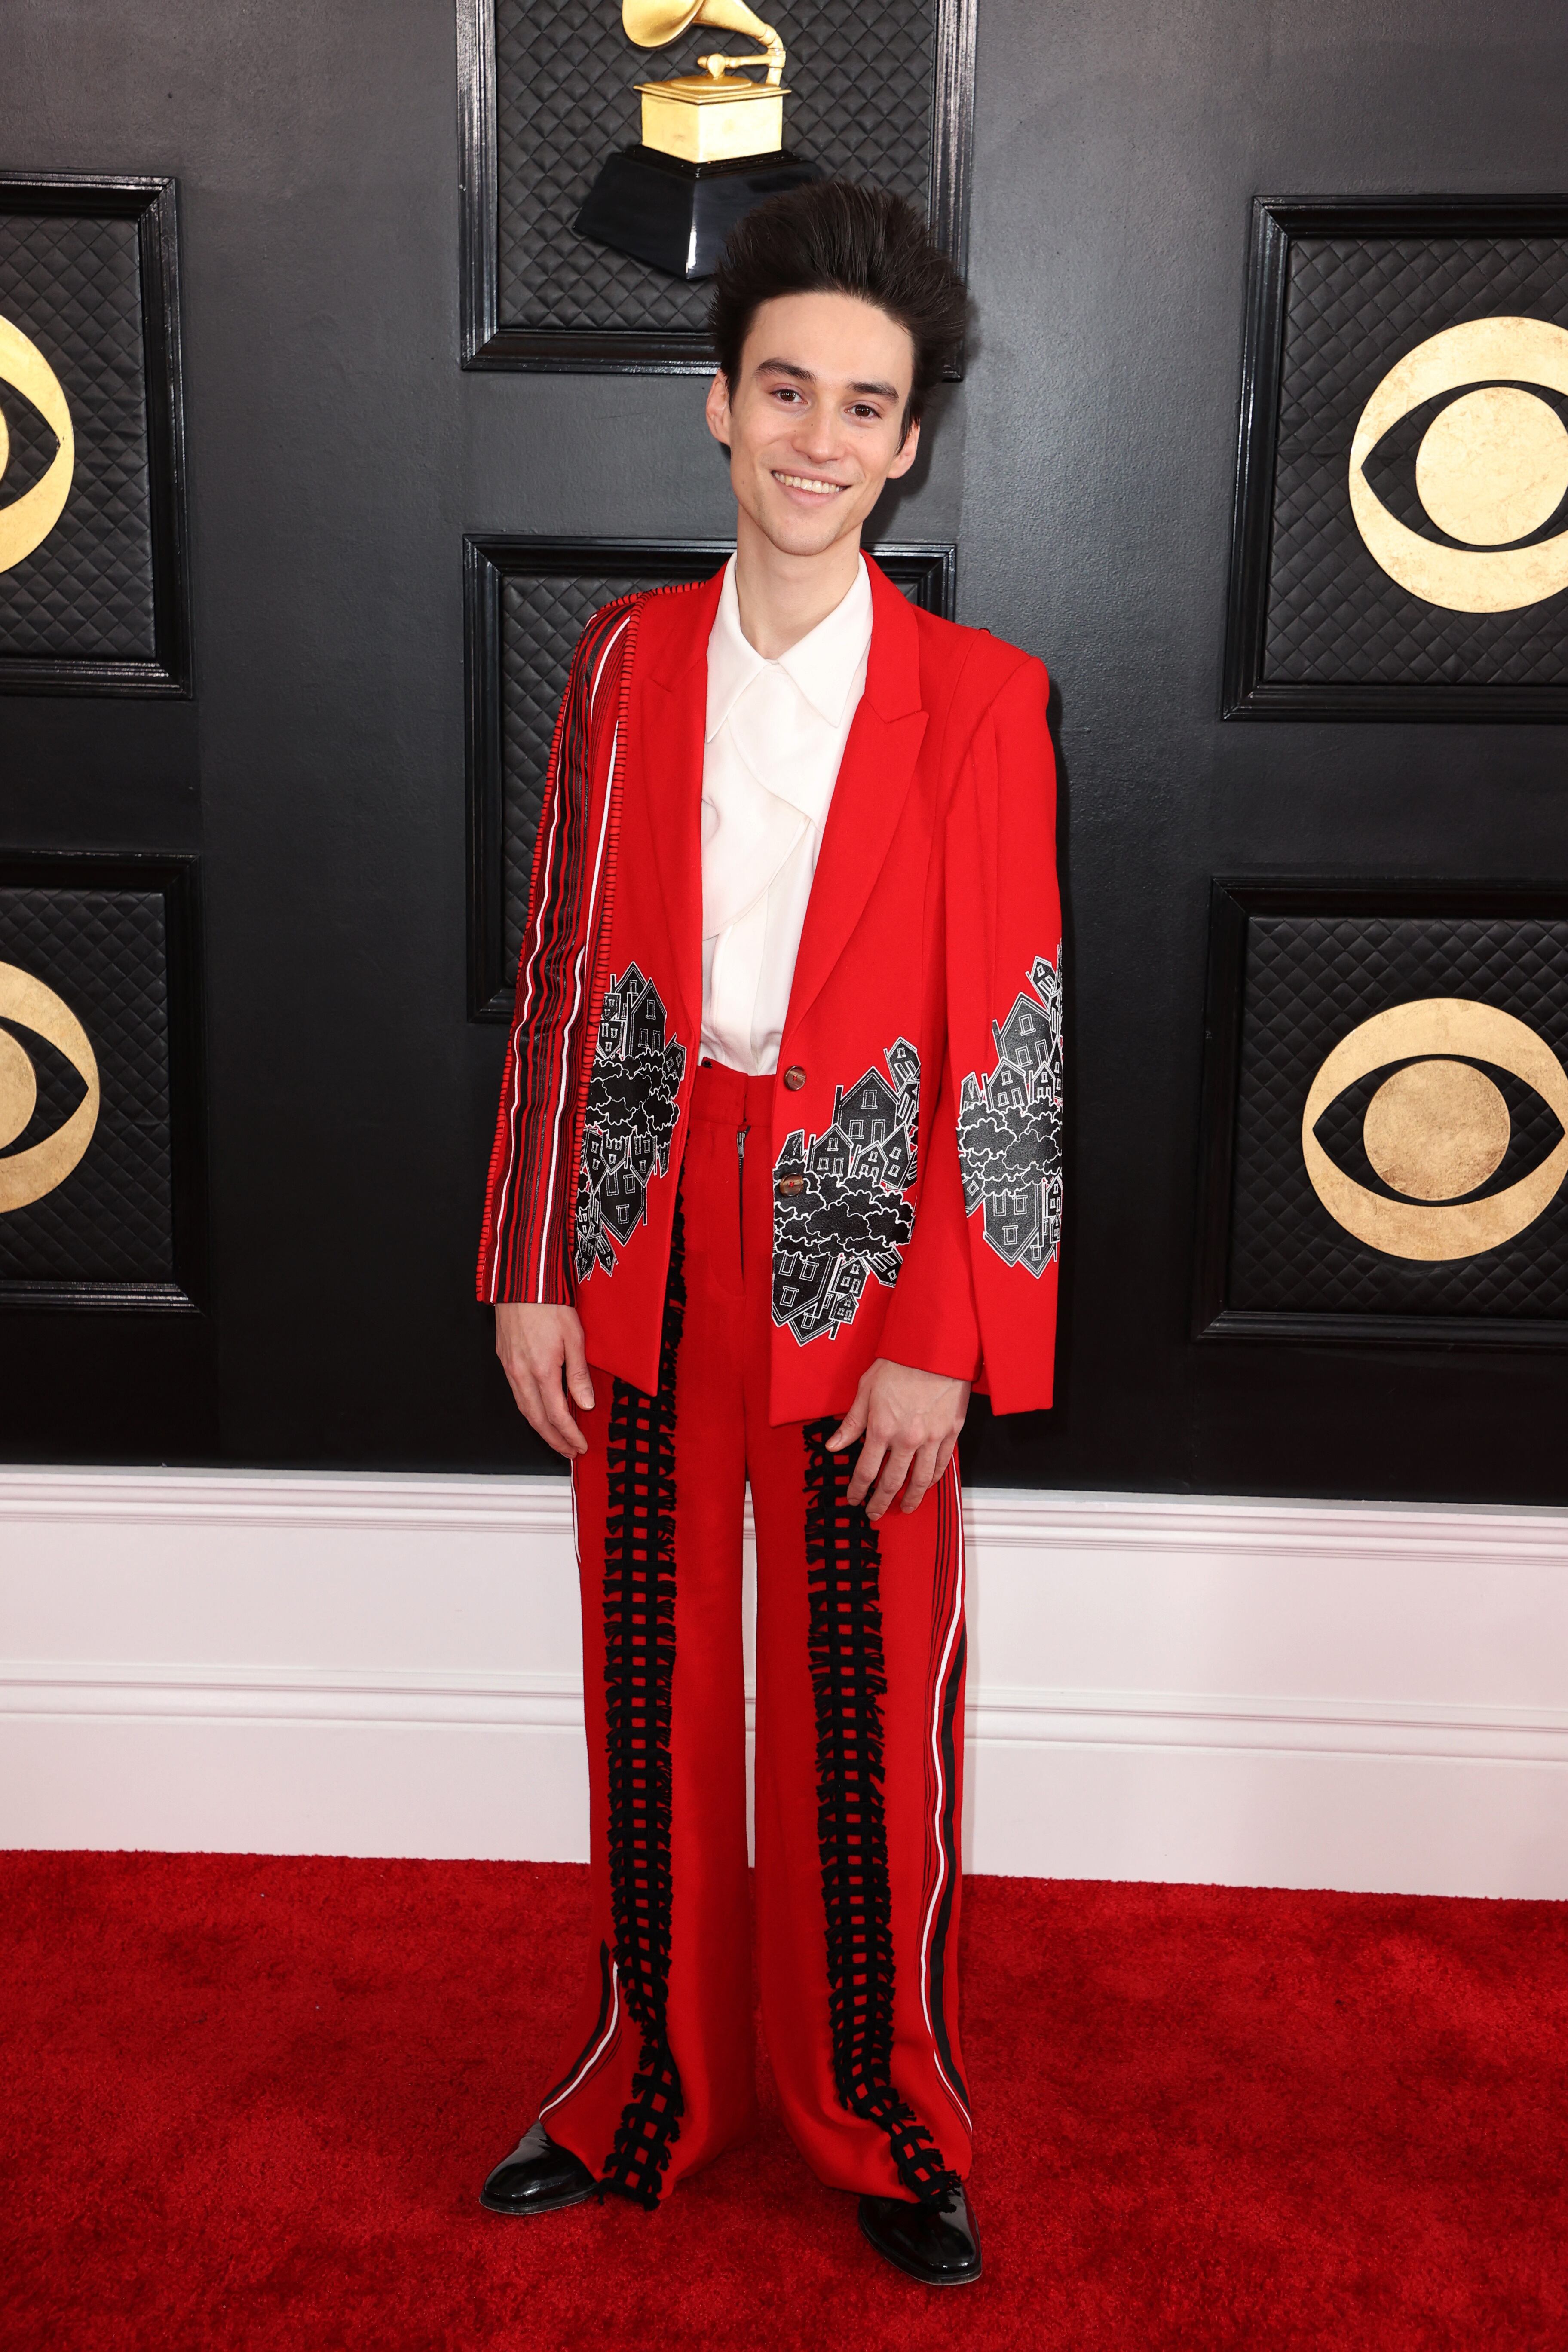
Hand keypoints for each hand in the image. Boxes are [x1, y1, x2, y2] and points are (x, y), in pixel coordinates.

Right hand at [495, 1302, 594, 1458]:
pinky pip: (516, 1394)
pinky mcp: (505, 1359)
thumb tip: (585, 1403)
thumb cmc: (549, 1304)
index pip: (557, 1415)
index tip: (580, 1445)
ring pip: (524, 1409)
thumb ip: (579, 1374)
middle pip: (537, 1419)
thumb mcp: (574, 1337)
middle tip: (569, 1450)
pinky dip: (529, 1410)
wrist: (522, 1282)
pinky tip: (539, 1412)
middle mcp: (522, 1373)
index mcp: (542, 1370)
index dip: (569, 1434)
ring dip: (541, 1428)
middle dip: (554, 1440)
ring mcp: (510, 1367)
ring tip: (556, 1438)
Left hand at [825, 1358, 969, 1521]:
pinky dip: (933, 1479)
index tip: (854, 1499)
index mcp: (881, 1429)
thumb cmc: (899, 1364)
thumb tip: (833, 1446)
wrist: (934, 1349)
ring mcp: (931, 1438)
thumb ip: (851, 1423)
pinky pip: (942, 1464)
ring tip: (904, 1508)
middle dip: (880, 1502)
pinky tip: (926, 1486)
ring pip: (920, 1480)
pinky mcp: (950, 1433)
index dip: (858, 1490)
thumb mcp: (865, 1390)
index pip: (866, 1471)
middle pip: (891, 1482)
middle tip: (874, 1513)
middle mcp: (906, 1439)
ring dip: (910, 1499)